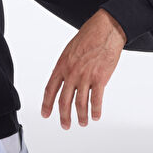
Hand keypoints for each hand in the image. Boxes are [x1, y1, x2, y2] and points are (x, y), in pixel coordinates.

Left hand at [41, 9, 126, 128]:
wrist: (106, 28)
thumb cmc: (91, 34)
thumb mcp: (71, 49)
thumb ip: (67, 65)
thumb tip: (66, 78)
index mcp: (62, 65)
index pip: (50, 89)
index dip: (47, 104)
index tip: (46, 113)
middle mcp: (71, 73)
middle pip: (64, 101)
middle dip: (64, 116)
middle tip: (65, 124)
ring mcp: (85, 77)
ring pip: (80, 104)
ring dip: (81, 116)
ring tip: (83, 122)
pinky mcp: (100, 78)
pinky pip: (96, 100)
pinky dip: (95, 111)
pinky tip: (96, 116)